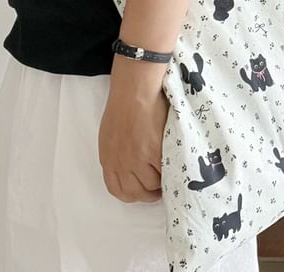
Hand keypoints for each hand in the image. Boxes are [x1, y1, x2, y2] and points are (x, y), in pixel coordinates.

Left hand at [98, 56, 169, 202]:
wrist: (136, 89)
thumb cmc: (125, 103)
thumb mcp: (112, 133)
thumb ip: (118, 152)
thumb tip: (131, 164)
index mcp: (108, 158)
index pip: (117, 190)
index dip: (134, 194)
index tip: (145, 189)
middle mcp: (120, 164)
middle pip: (135, 193)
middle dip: (150, 194)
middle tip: (161, 185)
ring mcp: (137, 160)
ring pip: (152, 186)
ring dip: (162, 181)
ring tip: (170, 170)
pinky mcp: (153, 152)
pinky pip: (164, 172)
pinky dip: (170, 170)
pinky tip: (175, 160)